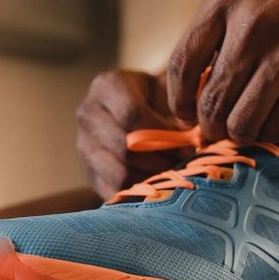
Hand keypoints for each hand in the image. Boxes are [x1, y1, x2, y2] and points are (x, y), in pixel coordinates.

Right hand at [76, 69, 184, 199]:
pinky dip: (140, 194)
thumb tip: (194, 140)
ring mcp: (83, 145)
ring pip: (119, 173)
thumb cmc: (160, 99)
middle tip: (185, 166)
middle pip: (124, 147)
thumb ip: (182, 110)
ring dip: (152, 179)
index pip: (132, 114)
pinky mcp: (89, 173)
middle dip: (160, 160)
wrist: (138, 111)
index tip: (189, 146)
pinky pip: (115, 192)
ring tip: (174, 176)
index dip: (163, 134)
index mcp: (108, 85)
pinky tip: (159, 187)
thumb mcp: (171, 93)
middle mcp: (88, 113)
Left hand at [167, 0, 278, 143]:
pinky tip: (274, 122)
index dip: (180, 102)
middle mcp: (252, 27)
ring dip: (240, 135)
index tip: (187, 116)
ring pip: (243, 122)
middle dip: (211, 128)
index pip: (182, 66)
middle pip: (212, 103)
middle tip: (219, 132)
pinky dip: (271, 133)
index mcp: (225, 2)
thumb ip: (216, 35)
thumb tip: (191, 96)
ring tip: (246, 129)